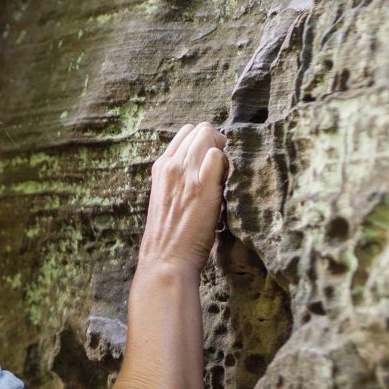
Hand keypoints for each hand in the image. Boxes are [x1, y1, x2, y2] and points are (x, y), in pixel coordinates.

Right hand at [135, 122, 227, 281]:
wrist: (166, 258)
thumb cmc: (170, 233)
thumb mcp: (166, 196)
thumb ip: (179, 177)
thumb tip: (203, 165)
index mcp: (161, 166)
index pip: (186, 133)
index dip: (203, 142)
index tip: (211, 159)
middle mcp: (171, 165)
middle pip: (200, 129)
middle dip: (216, 142)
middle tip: (222, 167)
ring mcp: (186, 173)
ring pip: (209, 136)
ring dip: (223, 151)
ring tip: (224, 176)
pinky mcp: (202, 186)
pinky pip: (218, 156)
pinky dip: (227, 164)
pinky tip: (227, 183)